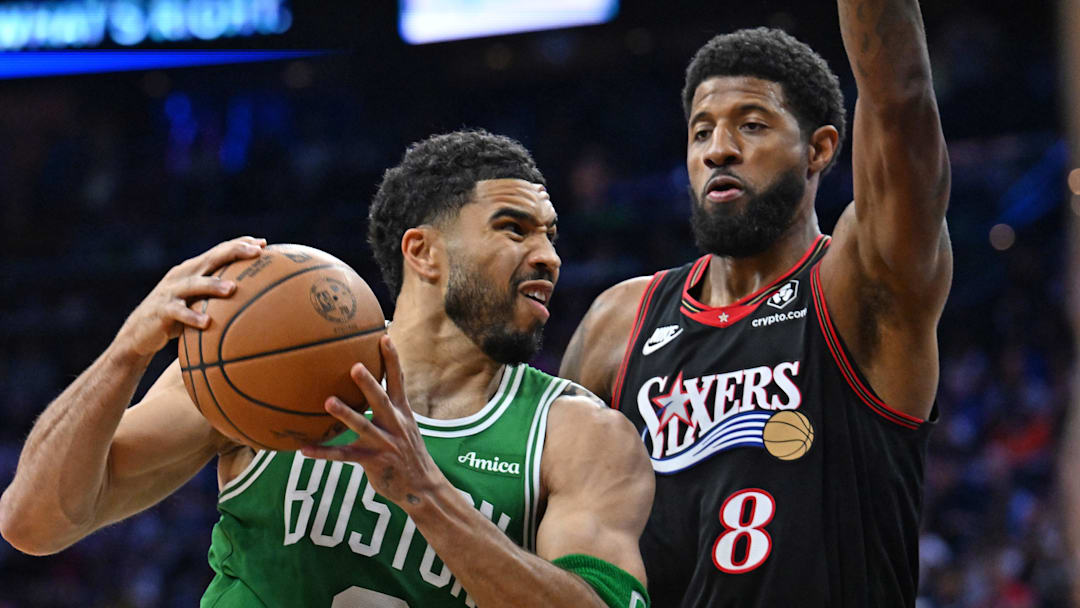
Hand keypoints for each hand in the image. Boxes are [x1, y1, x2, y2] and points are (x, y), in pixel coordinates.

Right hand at [114, 236, 265, 358]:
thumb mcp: (199, 301)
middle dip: (234, 252)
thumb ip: (220, 295)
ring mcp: (171, 291)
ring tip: (233, 288)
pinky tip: (207, 323)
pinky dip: (192, 317)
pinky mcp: (161, 310)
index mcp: (194, 270)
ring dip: (213, 285)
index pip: (219, 251)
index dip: (240, 245)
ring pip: (194, 284)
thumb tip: (256, 297)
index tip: (264, 244)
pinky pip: (178, 312)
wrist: (139, 332)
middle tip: (256, 252)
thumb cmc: (179, 317)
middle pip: (211, 259)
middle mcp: (183, 275)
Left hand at [300, 335, 445, 507]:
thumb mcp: (405, 427)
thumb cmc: (408, 453)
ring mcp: (385, 444)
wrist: (422, 487)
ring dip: (346, 414)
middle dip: (369, 383)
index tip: (384, 337)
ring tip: (328, 401)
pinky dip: (323, 453)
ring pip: (363, 426)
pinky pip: (344, 456)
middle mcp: (395, 425)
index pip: (398, 381)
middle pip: (381, 400)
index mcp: (402, 413)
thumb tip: (371, 388)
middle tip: (355, 365)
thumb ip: (390, 408)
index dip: (392, 359)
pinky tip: (304, 450)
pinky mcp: (374, 462)